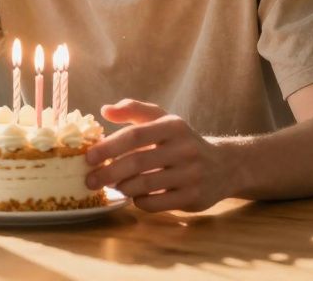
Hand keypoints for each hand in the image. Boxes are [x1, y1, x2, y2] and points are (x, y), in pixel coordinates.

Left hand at [84, 99, 226, 212]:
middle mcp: (185, 148)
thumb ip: (134, 110)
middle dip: (108, 173)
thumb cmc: (182, 141)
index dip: (108, 147)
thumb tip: (104, 110)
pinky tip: (135, 196)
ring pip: (145, 185)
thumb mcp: (163, 119)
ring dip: (122, 187)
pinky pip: (156, 203)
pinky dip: (139, 201)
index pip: (135, 135)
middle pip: (137, 162)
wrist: (223, 166)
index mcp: (173, 126)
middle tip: (90, 180)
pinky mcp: (193, 197)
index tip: (88, 157)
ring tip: (112, 186)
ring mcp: (191, 174)